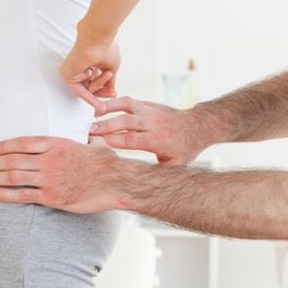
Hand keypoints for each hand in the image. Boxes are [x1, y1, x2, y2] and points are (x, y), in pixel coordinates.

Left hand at [0, 136, 128, 213]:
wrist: (115, 181)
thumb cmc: (105, 162)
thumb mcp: (91, 143)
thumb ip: (81, 140)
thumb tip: (89, 137)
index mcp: (56, 143)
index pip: (21, 142)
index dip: (2, 146)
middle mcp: (49, 159)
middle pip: (12, 159)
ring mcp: (49, 178)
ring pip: (12, 176)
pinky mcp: (51, 197)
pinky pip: (21, 195)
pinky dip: (5, 194)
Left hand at [59, 38, 120, 113]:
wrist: (98, 38)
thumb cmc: (106, 48)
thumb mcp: (111, 68)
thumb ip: (109, 82)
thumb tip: (112, 93)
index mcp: (87, 64)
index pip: (94, 82)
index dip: (104, 89)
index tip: (114, 93)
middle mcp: (77, 68)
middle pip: (90, 88)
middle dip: (102, 92)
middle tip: (113, 93)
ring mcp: (71, 71)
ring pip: (87, 90)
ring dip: (99, 85)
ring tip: (107, 73)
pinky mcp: (66, 75)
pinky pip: (80, 91)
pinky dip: (90, 98)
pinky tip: (100, 106)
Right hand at [90, 97, 210, 165]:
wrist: (198, 126)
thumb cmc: (185, 148)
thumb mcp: (174, 166)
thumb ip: (155, 173)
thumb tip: (139, 186)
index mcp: (157, 140)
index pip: (130, 140)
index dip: (112, 141)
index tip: (96, 143)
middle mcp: (152, 123)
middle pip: (125, 122)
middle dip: (106, 125)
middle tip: (89, 130)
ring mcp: (150, 111)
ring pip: (127, 105)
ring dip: (109, 108)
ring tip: (93, 113)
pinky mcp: (149, 104)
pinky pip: (130, 100)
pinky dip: (115, 102)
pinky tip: (103, 107)